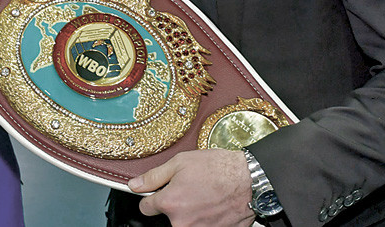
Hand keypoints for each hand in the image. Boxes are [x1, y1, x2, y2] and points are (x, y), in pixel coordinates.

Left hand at [130, 149, 254, 226]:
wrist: (250, 179)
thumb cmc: (218, 168)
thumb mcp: (180, 163)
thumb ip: (153, 176)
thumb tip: (134, 185)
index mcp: (170, 203)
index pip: (146, 208)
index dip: (152, 198)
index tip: (159, 194)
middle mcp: (182, 222)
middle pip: (168, 217)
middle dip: (175, 205)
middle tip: (191, 190)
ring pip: (185, 223)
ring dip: (191, 213)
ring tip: (204, 197)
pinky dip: (206, 219)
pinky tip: (213, 206)